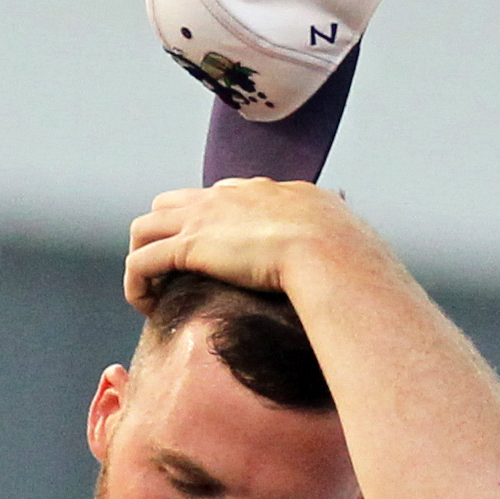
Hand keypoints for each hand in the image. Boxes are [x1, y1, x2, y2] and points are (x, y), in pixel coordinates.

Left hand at [123, 179, 368, 312]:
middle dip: (162, 238)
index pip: (217, 198)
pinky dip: (137, 283)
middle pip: (169, 205)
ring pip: (145, 229)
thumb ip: (338, 243)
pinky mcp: (189, 246)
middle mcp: (226, 197)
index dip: (205, 228)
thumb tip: (362, 262)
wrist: (332, 252)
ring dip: (142, 261)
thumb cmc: (346, 255)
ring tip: (151, 296)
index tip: (211, 262)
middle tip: (170, 279)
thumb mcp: (343, 239)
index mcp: (263, 192)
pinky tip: (147, 306)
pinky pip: (142, 261)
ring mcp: (204, 219)